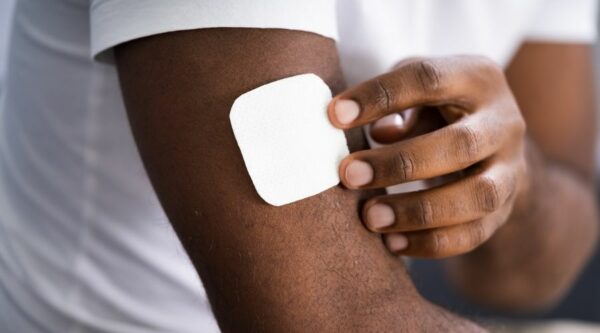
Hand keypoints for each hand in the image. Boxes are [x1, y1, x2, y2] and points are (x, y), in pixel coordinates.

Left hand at [328, 56, 527, 257]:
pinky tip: (392, 243)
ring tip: (370, 217)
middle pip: (460, 144)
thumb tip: (377, 134)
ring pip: (476, 195)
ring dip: (418, 211)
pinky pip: (475, 233)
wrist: (494, 145)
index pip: (429, 80)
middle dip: (399, 163)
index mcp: (477, 79)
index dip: (380, 96)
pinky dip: (432, 243)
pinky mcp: (505, 208)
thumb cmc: (440, 111)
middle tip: (349, 174)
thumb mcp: (420, 94)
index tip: (335, 115)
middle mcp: (503, 122)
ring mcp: (511, 168)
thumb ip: (397, 106)